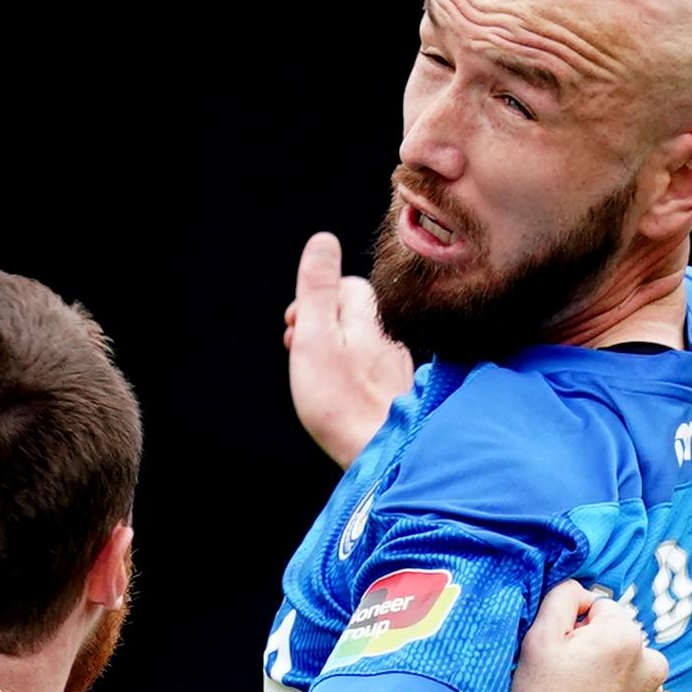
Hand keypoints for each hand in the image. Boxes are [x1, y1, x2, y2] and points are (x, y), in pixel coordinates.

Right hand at [284, 233, 414, 468]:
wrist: (381, 452)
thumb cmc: (341, 398)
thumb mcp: (316, 336)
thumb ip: (317, 288)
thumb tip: (323, 238)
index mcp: (370, 315)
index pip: (343, 287)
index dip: (312, 304)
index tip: (293, 331)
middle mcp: (390, 334)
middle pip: (351, 316)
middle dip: (322, 328)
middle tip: (299, 354)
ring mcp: (397, 364)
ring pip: (359, 345)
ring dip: (334, 354)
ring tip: (316, 380)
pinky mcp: (399, 392)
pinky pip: (369, 372)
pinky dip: (351, 377)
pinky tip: (341, 399)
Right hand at [508, 583, 668, 691]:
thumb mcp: (538, 639)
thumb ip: (563, 598)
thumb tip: (582, 595)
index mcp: (626, 635)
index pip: (599, 607)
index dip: (573, 628)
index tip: (558, 656)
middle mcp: (652, 661)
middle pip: (615, 637)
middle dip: (592, 650)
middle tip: (564, 680)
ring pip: (625, 665)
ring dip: (605, 674)